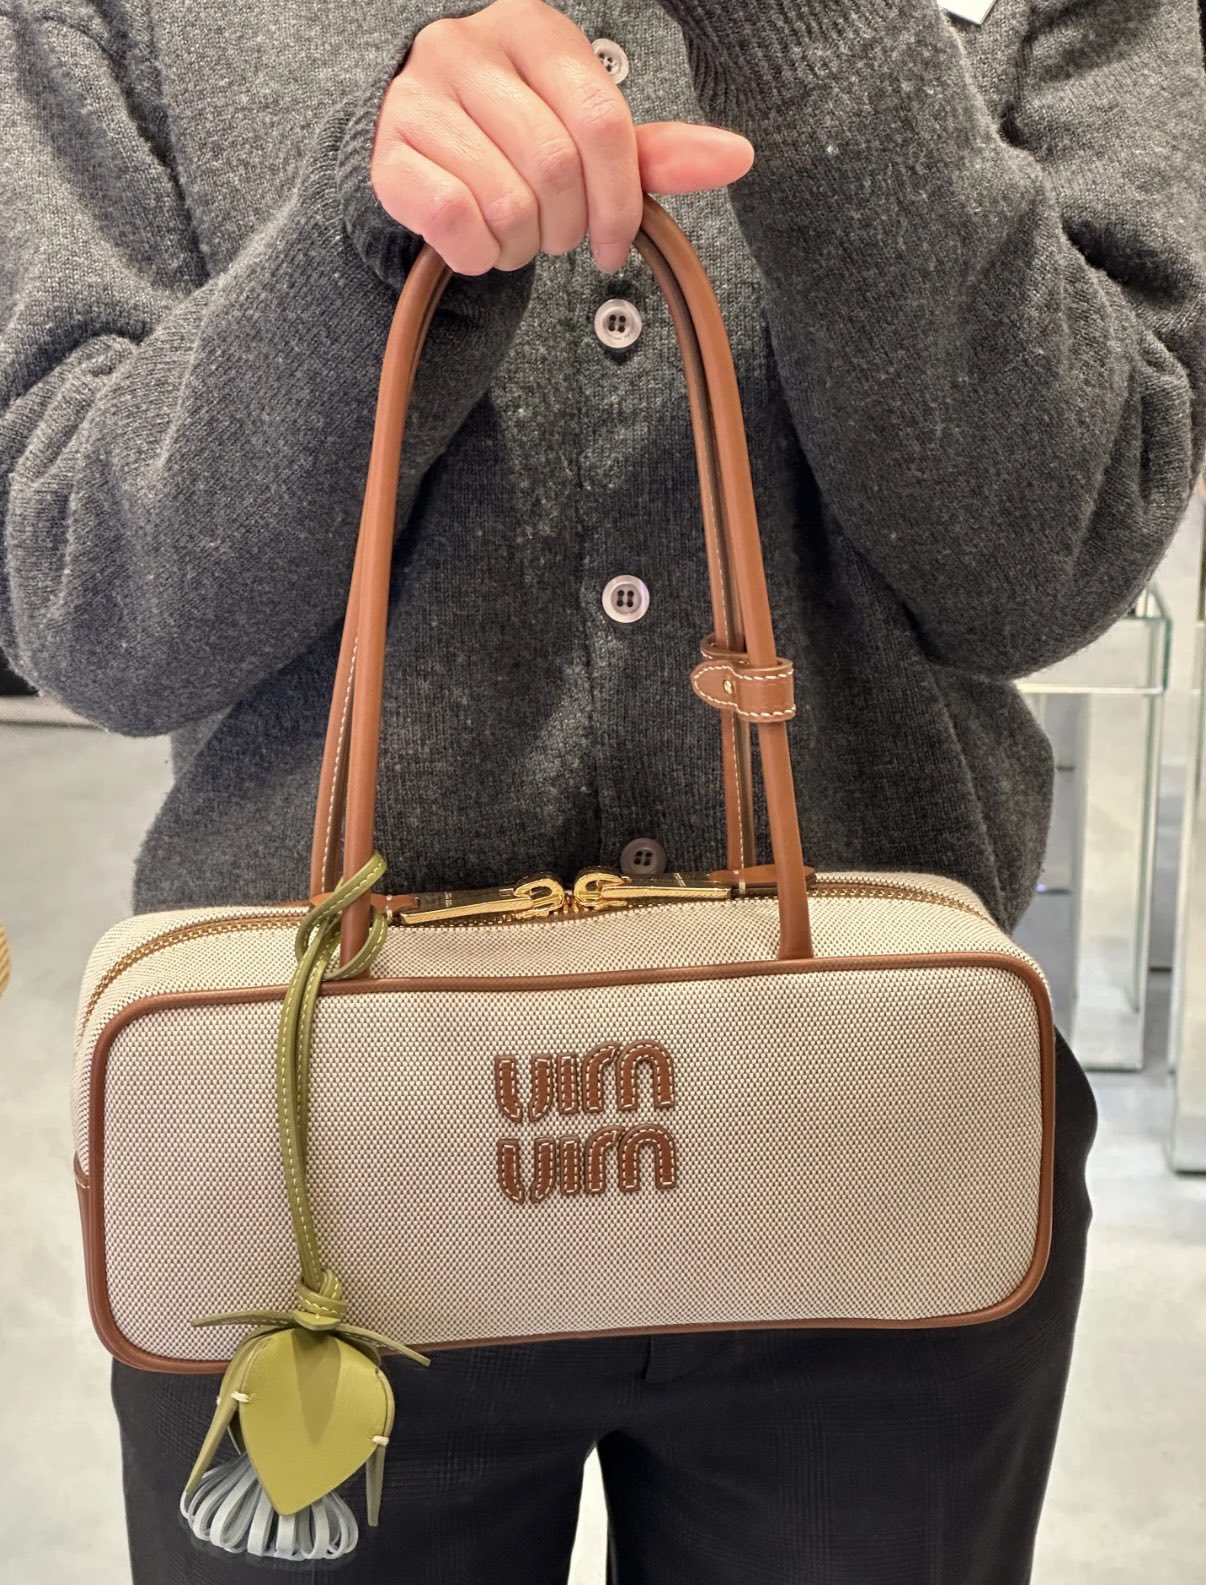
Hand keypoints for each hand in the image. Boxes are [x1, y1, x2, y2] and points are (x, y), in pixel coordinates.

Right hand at [369, 0, 753, 275]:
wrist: (413, 152)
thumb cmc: (510, 143)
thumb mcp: (585, 140)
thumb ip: (654, 152)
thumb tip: (739, 156)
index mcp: (534, 30)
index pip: (602, 123)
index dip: (619, 201)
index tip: (616, 244)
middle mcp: (469, 47)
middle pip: (555, 167)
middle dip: (565, 228)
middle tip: (553, 238)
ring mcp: (420, 96)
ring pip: (506, 199)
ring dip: (520, 246)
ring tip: (512, 237)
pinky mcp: (387, 152)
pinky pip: (455, 217)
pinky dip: (477, 253)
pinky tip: (476, 244)